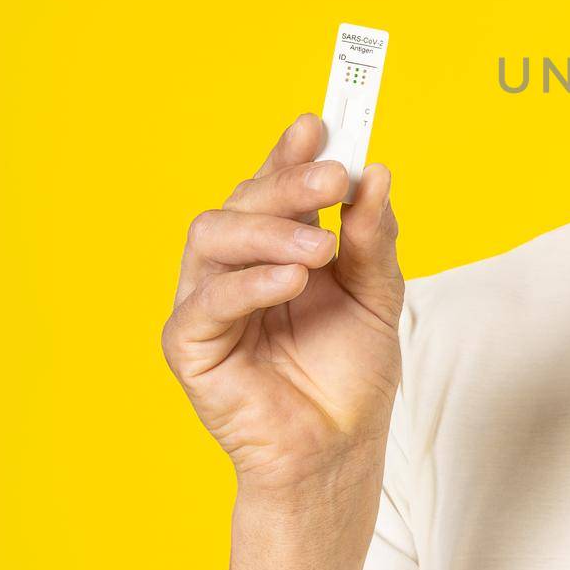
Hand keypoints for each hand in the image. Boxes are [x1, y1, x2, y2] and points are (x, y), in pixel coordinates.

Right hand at [162, 113, 403, 497]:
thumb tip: (375, 174)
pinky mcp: (191, 347)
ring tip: (322, 248)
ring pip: (212, 235)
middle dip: (287, 181)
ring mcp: (208, 302)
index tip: (319, 122)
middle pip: (242, 199)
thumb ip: (374, 237)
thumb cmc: (351, 370)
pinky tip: (290, 281)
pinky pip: (205, 302)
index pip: (274, 184)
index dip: (290, 151)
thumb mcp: (379, 293)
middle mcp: (237, 264)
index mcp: (278, 244)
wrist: (340, 447)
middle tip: (333, 178)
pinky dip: (248, 283)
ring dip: (269, 229)